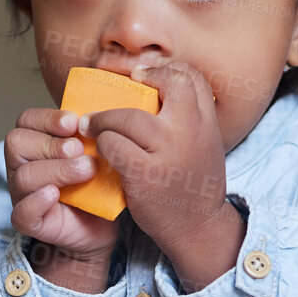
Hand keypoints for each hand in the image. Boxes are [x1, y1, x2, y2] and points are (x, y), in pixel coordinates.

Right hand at [4, 106, 119, 266]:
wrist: (101, 224)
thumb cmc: (96, 183)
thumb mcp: (96, 152)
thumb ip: (91, 133)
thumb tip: (102, 114)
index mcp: (34, 143)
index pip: (26, 120)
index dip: (48, 118)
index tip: (74, 123)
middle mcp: (21, 166)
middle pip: (17, 143)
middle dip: (52, 144)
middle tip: (81, 150)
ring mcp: (22, 194)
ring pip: (24, 176)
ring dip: (57, 170)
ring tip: (86, 171)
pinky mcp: (29, 222)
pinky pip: (21, 212)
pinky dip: (38, 201)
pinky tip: (56, 194)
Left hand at [79, 61, 227, 256]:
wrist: (198, 228)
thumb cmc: (193, 185)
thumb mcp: (204, 145)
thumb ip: (187, 119)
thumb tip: (151, 90)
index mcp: (207, 123)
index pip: (191, 77)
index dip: (164, 69)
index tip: (142, 75)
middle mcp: (191, 132)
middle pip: (167, 83)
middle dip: (140, 78)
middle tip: (119, 87)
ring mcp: (168, 151)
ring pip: (128, 117)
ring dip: (103, 118)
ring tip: (90, 124)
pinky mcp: (145, 174)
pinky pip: (113, 145)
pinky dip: (102, 143)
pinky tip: (99, 149)